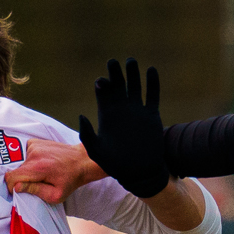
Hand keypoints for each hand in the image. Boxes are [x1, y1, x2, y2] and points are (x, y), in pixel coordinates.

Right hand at [5, 139, 103, 204]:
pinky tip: (42, 163)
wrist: (81, 160)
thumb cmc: (70, 180)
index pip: (12, 177)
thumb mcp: (55, 195)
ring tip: (42, 173)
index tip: (18, 191)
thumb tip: (16, 188)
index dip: (11, 187)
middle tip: (37, 183)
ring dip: (27, 170)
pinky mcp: (34, 142)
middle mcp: (33, 154)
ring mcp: (33, 145)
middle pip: (16, 170)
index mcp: (38, 168)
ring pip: (20, 163)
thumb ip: (35, 191)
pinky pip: (24, 154)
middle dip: (22, 179)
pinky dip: (30, 161)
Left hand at [77, 58, 170, 199]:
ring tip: (130, 61)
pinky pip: (152, 94)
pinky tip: (151, 70)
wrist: (140, 173)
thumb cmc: (116, 165)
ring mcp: (137, 111)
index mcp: (107, 115)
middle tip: (113, 62)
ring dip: (133, 73)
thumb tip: (81, 116)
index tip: (101, 81)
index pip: (103, 93)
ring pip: (135, 86)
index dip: (102, 85)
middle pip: (118, 85)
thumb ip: (87, 135)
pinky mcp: (151, 114)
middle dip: (115, 73)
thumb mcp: (97, 151)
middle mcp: (121, 110)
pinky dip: (152, 82)